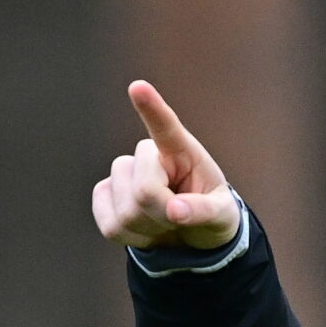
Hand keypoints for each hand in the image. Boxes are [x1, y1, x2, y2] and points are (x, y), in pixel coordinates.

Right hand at [93, 81, 240, 251]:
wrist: (190, 234)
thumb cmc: (209, 214)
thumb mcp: (221, 214)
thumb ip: (203, 211)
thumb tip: (175, 212)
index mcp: (181, 151)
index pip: (165, 127)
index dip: (151, 108)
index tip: (139, 88)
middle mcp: (148, 156)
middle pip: (144, 190)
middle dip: (164, 214)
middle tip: (180, 218)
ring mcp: (122, 174)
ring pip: (126, 212)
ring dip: (150, 229)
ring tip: (165, 223)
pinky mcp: (104, 196)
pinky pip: (110, 225)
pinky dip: (131, 238)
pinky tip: (145, 230)